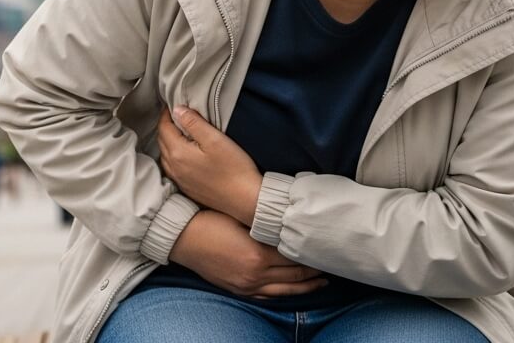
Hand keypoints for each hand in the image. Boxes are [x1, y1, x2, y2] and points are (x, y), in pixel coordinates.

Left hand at [158, 105, 261, 225]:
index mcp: (178, 153)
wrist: (246, 201)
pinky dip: (174, 156)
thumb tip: (177, 110)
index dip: (167, 113)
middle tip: (177, 115)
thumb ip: (194, 123)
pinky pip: (172, 168)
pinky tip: (185, 154)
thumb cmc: (234, 169)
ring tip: (181, 132)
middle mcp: (174, 168)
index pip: (164, 127)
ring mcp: (179, 180)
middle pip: (162, 141)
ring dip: (169, 141)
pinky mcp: (187, 189)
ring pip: (165, 155)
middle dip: (167, 126)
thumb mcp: (215, 139)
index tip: (173, 104)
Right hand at [169, 210, 325, 298]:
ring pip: (285, 290)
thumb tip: (288, 225)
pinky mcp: (238, 289)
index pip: (296, 256)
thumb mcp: (242, 218)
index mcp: (259, 253)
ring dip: (306, 286)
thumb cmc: (211, 219)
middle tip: (331, 263)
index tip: (325, 247)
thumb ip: (266, 226)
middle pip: (295, 275)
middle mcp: (256, 273)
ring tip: (321, 281)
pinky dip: (284, 294)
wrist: (183, 236)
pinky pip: (267, 296)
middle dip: (315, 270)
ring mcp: (247, 284)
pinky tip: (293, 290)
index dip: (312, 253)